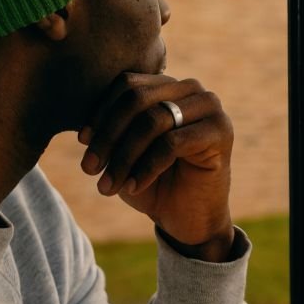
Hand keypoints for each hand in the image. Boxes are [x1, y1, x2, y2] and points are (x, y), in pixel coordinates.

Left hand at [78, 73, 234, 258]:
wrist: (189, 219)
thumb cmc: (154, 182)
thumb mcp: (124, 153)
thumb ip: (110, 132)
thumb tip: (85, 131)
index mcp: (168, 86)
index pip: (127, 84)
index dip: (100, 112)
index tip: (82, 142)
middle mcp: (191, 89)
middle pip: (137, 98)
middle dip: (108, 135)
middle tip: (89, 168)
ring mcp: (210, 107)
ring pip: (153, 120)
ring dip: (123, 156)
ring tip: (107, 185)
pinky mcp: (221, 131)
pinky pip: (171, 144)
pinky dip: (145, 167)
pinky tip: (132, 187)